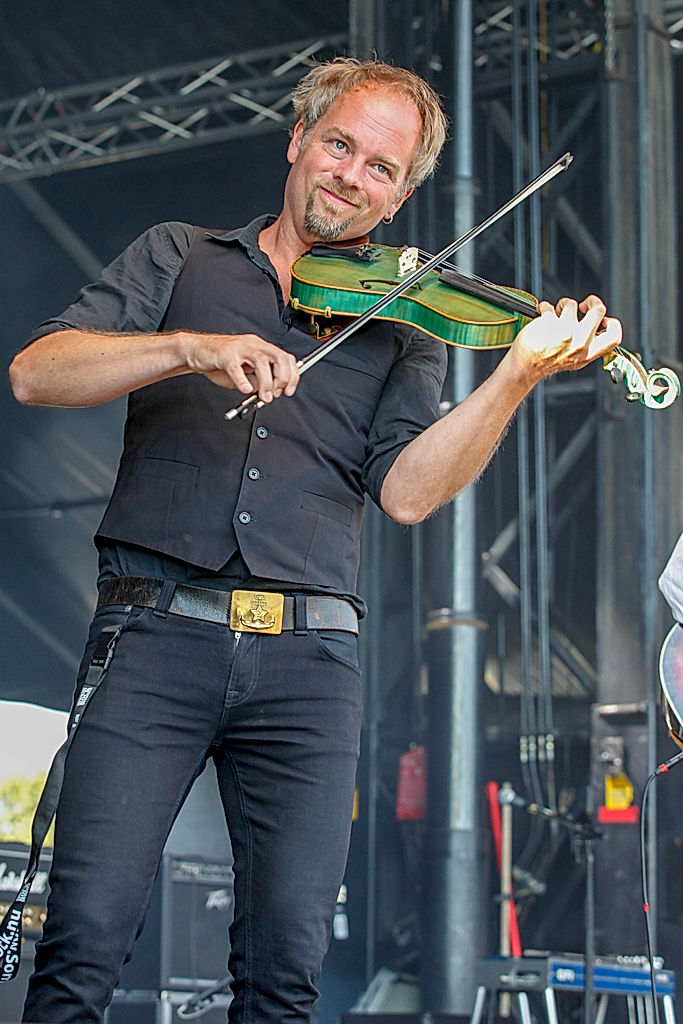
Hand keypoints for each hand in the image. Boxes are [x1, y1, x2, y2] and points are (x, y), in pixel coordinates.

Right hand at [182, 332, 299, 402]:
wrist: (195, 351)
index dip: (292, 375)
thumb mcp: (244, 372)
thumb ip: (257, 380)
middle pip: (278, 357)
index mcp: (259, 347)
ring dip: (266, 382)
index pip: (285, 358)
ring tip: (263, 397)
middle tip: (277, 394)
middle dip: (283, 378)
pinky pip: (236, 367)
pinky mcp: (224, 354)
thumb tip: (269, 391)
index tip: (289, 390)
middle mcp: (252, 344)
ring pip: (261, 361)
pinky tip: (245, 389)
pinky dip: (243, 380)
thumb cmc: (219, 360)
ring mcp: (238, 348)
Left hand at [511, 294, 621, 385]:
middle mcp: (579, 343)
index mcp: (588, 353)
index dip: (612, 323)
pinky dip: (544, 308)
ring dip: (561, 306)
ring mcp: (564, 332)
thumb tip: (599, 327)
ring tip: (554, 315)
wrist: (525, 367)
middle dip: (592, 301)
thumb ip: (589, 346)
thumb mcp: (575, 360)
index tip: (604, 319)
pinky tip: (542, 316)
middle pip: (599, 310)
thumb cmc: (546, 362)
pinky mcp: (550, 323)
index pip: (614, 336)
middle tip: (583, 305)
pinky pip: (550, 306)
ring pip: (571, 304)